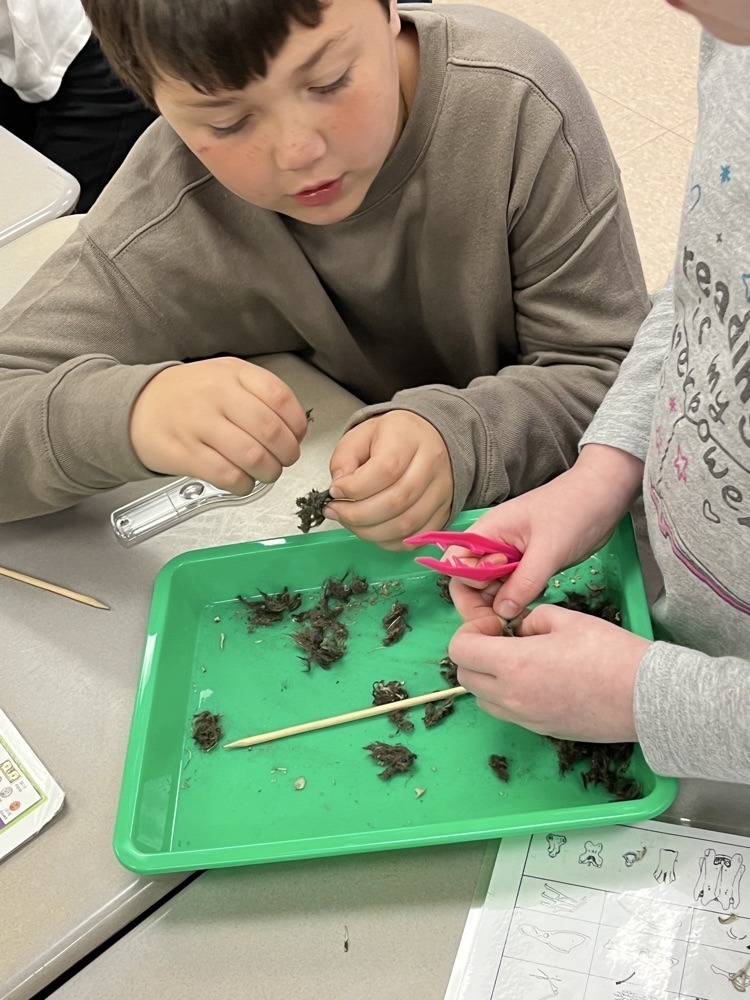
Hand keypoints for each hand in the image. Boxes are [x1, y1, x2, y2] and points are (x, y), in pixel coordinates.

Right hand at [129, 358, 307, 492]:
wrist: (136, 407)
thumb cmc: (188, 395)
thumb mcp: (224, 376)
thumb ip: (259, 394)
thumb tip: (295, 428)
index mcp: (232, 373)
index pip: (280, 397)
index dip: (297, 424)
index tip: (297, 437)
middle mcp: (216, 395)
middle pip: (271, 431)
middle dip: (287, 453)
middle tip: (285, 459)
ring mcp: (199, 424)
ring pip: (253, 456)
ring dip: (269, 472)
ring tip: (267, 472)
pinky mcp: (185, 453)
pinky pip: (228, 475)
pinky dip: (244, 484)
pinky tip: (243, 480)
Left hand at [325, 410, 452, 548]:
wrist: (429, 440)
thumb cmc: (392, 438)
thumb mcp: (361, 435)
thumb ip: (344, 458)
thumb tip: (340, 488)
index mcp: (408, 438)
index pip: (385, 469)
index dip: (355, 487)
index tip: (335, 491)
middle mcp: (431, 464)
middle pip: (396, 501)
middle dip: (358, 515)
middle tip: (336, 512)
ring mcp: (441, 490)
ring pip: (406, 524)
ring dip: (371, 532)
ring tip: (351, 522)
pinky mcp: (443, 512)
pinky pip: (415, 538)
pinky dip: (389, 542)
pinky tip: (373, 530)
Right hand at [449, 445, 643, 621]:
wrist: (602, 497)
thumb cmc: (574, 511)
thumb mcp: (549, 549)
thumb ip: (524, 582)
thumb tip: (502, 612)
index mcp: (487, 532)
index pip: (456, 566)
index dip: (468, 590)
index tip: (492, 609)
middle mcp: (492, 544)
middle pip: (469, 581)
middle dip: (483, 604)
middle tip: (509, 620)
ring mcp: (508, 555)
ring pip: (490, 588)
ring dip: (501, 604)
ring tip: (524, 613)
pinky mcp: (525, 564)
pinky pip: (510, 587)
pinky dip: (517, 599)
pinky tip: (532, 604)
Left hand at [449, 604, 650, 741]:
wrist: (647, 698)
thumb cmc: (609, 653)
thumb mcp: (566, 619)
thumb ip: (531, 620)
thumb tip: (517, 629)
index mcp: (513, 664)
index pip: (459, 651)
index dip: (470, 632)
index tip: (496, 625)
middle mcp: (512, 697)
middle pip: (464, 677)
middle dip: (475, 654)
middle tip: (504, 639)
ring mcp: (526, 719)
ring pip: (483, 699)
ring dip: (488, 677)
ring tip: (520, 660)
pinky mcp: (541, 731)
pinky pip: (507, 713)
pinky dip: (507, 695)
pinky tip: (537, 678)